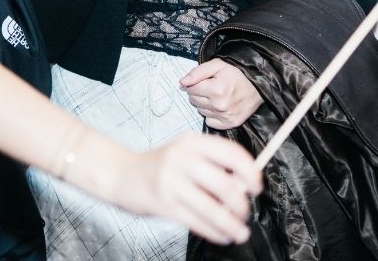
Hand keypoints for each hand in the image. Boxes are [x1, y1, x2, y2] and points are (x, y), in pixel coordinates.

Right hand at [107, 133, 258, 245]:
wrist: (121, 174)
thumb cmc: (159, 166)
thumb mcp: (184, 154)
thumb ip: (212, 166)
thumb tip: (243, 188)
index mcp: (191, 141)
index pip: (231, 153)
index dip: (250, 172)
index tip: (256, 187)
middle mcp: (181, 158)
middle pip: (225, 184)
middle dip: (242, 204)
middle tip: (245, 213)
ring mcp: (171, 181)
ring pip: (213, 208)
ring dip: (231, 224)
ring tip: (240, 232)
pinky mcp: (163, 204)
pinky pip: (198, 222)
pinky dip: (215, 232)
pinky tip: (222, 236)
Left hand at [180, 59, 264, 130]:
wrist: (259, 86)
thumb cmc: (238, 73)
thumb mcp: (218, 65)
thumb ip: (198, 72)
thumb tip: (182, 82)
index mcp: (216, 89)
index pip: (190, 89)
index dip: (194, 83)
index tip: (203, 81)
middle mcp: (220, 105)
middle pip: (194, 100)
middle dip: (198, 93)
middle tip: (210, 87)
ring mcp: (225, 116)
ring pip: (200, 111)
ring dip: (204, 103)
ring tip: (216, 96)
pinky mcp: (230, 124)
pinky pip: (209, 121)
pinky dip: (211, 114)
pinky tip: (219, 106)